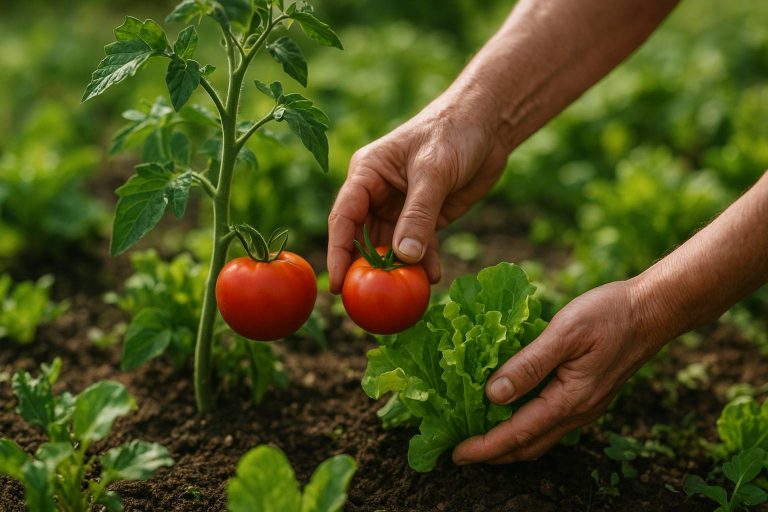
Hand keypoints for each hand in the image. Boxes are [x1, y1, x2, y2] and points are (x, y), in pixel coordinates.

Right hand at [326, 92, 509, 292]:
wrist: (489, 125)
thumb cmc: (453, 133)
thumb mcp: (434, 172)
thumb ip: (418, 215)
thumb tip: (403, 258)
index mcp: (367, 173)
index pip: (344, 217)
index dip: (338, 252)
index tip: (337, 284)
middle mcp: (378, 193)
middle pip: (362, 238)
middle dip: (365, 269)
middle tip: (366, 301)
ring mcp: (401, 208)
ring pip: (391, 247)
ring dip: (398, 270)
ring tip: (405, 294)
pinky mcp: (426, 218)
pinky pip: (419, 247)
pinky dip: (424, 264)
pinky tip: (431, 278)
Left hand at [452, 279, 664, 463]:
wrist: (653, 309)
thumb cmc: (609, 315)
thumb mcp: (564, 332)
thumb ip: (528, 365)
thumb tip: (493, 394)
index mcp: (569, 400)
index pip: (518, 435)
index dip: (485, 447)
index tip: (457, 454)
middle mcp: (577, 411)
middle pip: (527, 446)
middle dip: (493, 453)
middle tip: (460, 452)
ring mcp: (585, 406)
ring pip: (540, 436)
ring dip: (509, 442)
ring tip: (480, 436)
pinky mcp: (587, 394)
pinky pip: (550, 421)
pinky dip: (525, 425)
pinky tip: (510, 409)